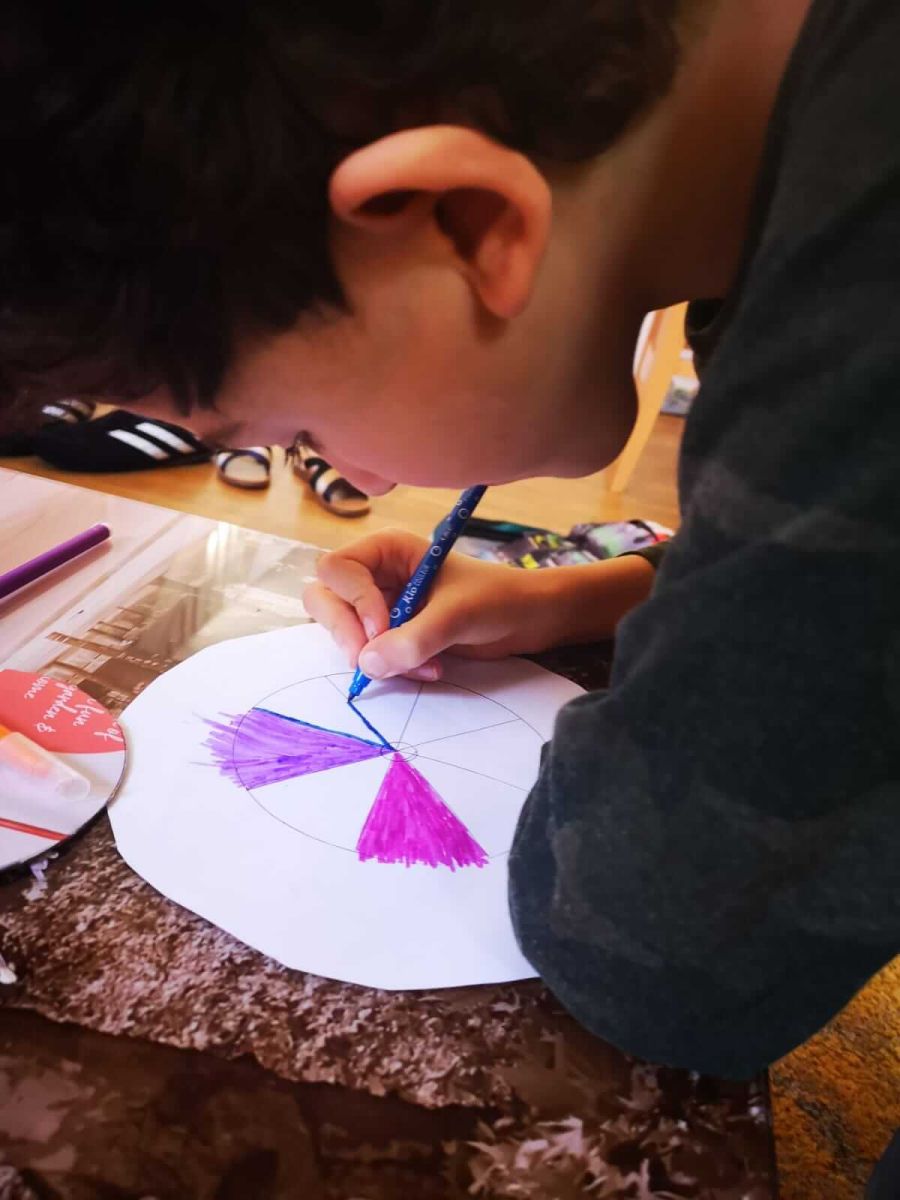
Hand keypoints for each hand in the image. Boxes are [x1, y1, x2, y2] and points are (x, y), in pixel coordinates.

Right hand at [303, 529, 562, 681]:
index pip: (336, 570)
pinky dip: (392, 667)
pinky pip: (369, 654)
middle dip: (347, 633)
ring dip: (374, 655)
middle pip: (324, 598)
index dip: (353, 602)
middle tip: (373, 660)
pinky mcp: (390, 634)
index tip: (381, 629)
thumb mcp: (457, 615)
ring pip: (342, 631)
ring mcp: (379, 605)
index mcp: (387, 550)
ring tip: (420, 665)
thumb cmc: (497, 599)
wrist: (528, 620)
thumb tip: (367, 663)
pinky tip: (429, 669)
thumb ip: (413, 638)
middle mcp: (375, 574)